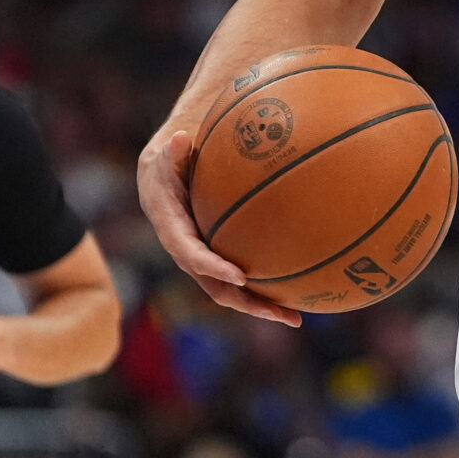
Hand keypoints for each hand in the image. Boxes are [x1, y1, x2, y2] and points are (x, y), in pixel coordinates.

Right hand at [137, 127, 300, 326]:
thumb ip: (174, 151)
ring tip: (294, 317)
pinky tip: (296, 294)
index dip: (212, 267)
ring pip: (228, 290)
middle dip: (245, 302)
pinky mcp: (215, 257)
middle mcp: (183, 250)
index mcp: (169, 225)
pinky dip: (263, 289)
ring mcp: (200, 257)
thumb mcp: (168, 152)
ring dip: (259, 306)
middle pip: (213, 285)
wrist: (162, 173)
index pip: (189, 253)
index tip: (240, 277)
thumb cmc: (170, 157)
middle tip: (277, 313)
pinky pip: (239, 279)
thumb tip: (180, 139)